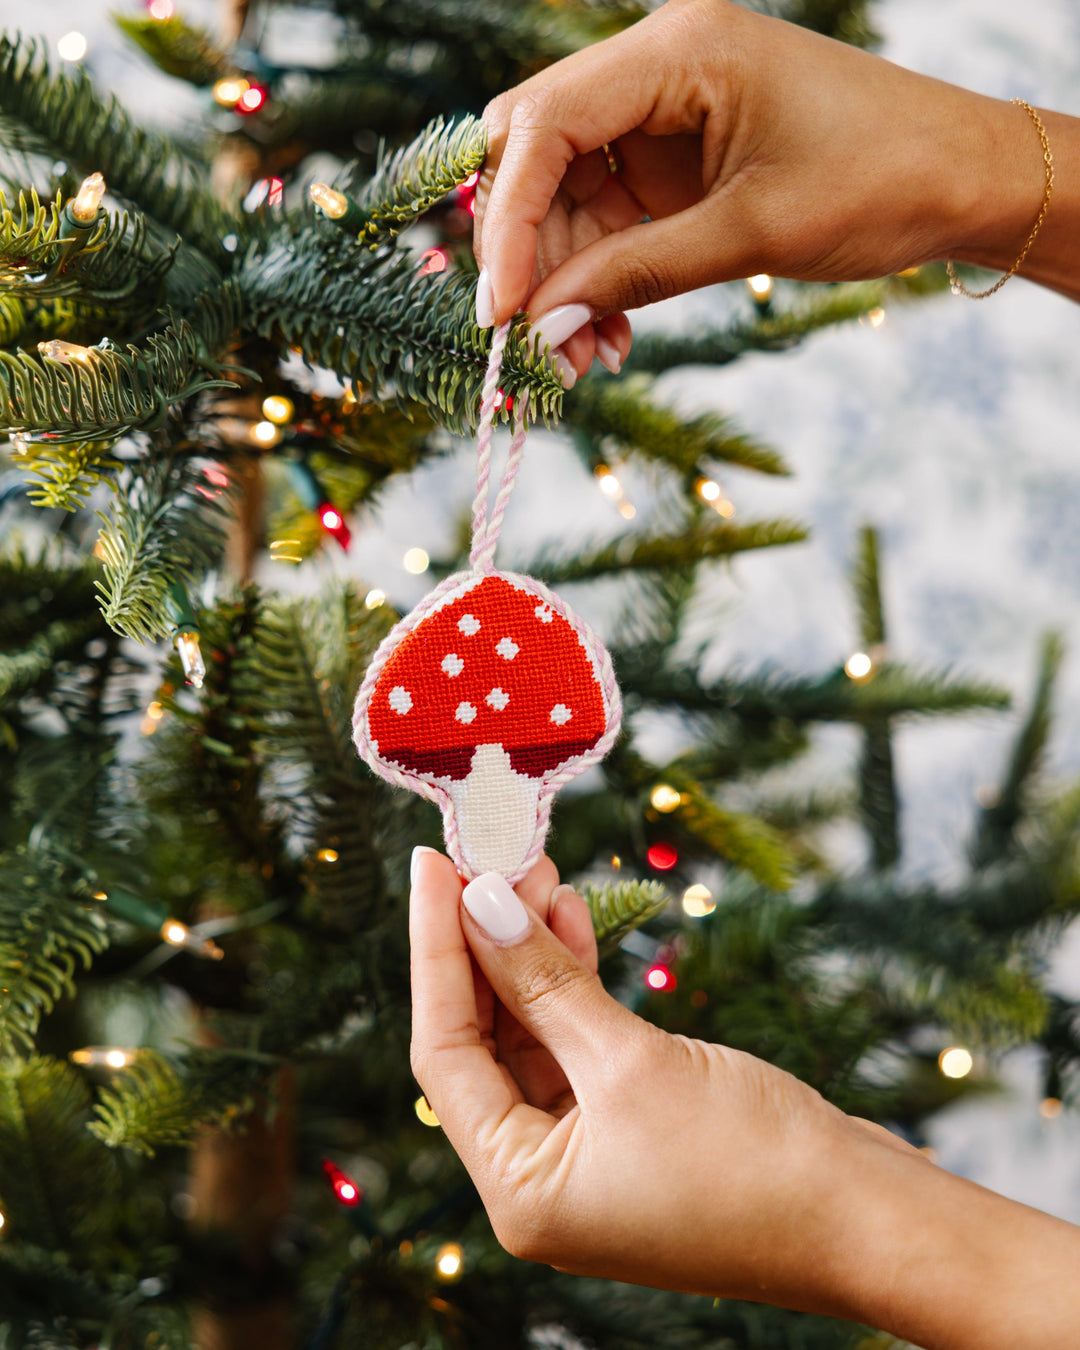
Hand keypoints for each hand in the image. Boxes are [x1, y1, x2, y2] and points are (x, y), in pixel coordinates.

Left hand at [410, 848, 897, 1305]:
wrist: (871, 1217)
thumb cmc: (753, 1161)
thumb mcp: (631, 1061)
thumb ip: (546, 981)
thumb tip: (482, 901)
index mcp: (521, 1190)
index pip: (444, 1052)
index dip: (433, 950)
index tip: (430, 865)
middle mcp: (542, 1178)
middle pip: (483, 1040)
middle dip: (483, 943)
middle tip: (490, 856)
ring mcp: (589, 1153)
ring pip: (532, 1034)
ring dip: (531, 953)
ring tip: (534, 871)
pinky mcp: (633, 1125)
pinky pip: (579, 1042)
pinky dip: (573, 982)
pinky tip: (571, 918)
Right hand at [474, 0, 1077, 378]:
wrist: (964, 179)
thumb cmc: (880, 181)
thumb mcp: (749, 234)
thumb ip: (635, 276)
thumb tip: (540, 327)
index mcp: (677, 50)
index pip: (546, 126)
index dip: (508, 222)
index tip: (500, 311)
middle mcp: (657, 68)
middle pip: (539, 155)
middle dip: (527, 253)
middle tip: (530, 342)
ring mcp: (663, 114)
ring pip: (566, 196)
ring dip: (562, 280)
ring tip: (579, 359)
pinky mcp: (675, 159)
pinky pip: (607, 218)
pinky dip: (597, 278)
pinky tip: (606, 333)